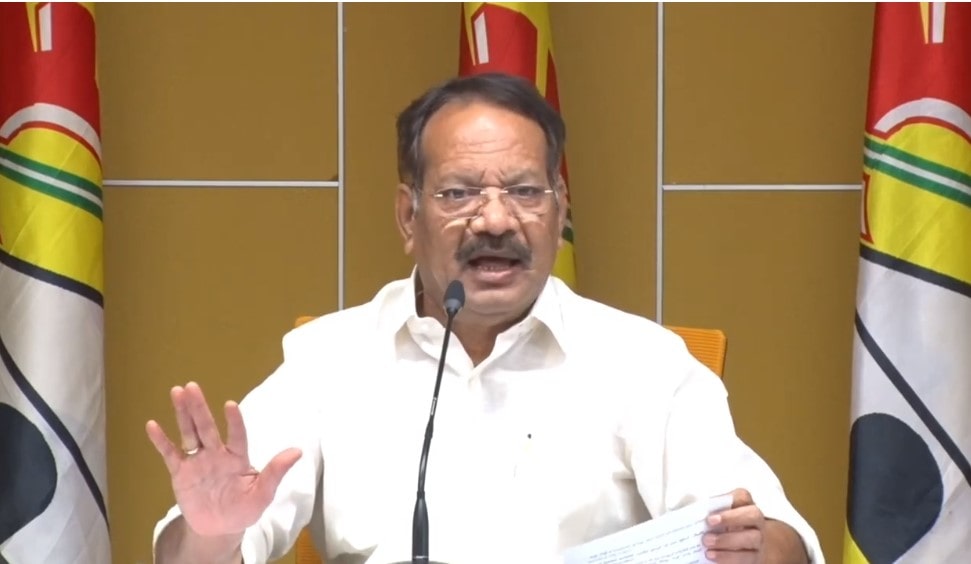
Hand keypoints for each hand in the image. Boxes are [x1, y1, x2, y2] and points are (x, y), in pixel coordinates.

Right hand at [145, 382, 301, 536]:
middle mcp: (217, 454)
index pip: (237, 435)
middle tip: (192, 386)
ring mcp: (198, 461)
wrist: (219, 528)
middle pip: (207, 427)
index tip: (230, 405)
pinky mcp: (181, 472)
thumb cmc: (244, 509)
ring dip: (183, 414)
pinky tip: (153, 425)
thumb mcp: (262, 494)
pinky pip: (170, 454)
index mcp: (238, 457)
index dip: (234, 421)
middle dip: (200, 407)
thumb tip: (298, 451)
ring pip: (189, 433)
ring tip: (176, 392)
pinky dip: (161, 441)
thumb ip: (275, 473)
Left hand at [702, 488, 764, 562]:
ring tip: (707, 544)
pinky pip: (748, 558)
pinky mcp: (756, 557)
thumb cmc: (718, 529)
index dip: (729, 499)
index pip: (743, 496)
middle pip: (753, 515)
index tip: (711, 510)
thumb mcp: (710, 516)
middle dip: (732, 518)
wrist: (734, 549)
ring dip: (728, 541)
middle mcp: (755, 521)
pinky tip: (713, 556)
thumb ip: (702, 509)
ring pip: (753, 538)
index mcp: (743, 506)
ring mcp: (758, 540)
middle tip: (710, 523)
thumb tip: (681, 503)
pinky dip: (730, 558)